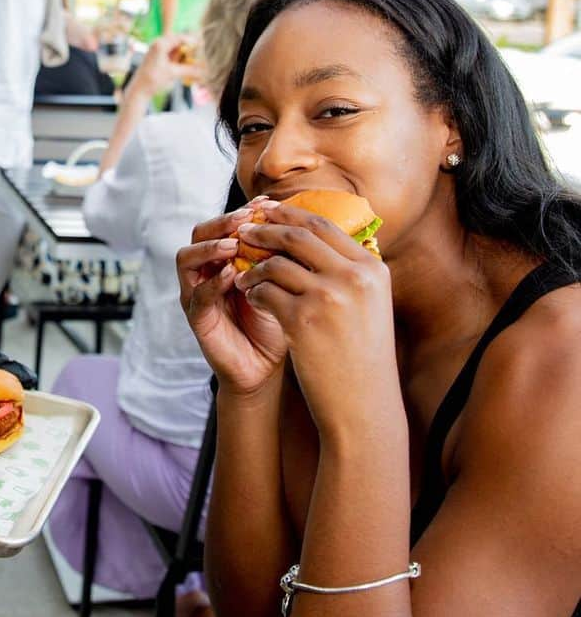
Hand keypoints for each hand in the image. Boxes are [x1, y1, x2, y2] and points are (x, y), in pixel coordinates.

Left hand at [127, 34, 203, 98]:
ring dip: (184, 54)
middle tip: (199, 55)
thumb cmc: (153, 80)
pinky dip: (178, 58)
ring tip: (192, 61)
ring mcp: (157, 48)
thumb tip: (205, 70)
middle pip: (179, 41)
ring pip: (176, 47)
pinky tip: (183, 65)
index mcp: (161, 44)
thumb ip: (190, 69)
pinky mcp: (157, 55)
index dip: (193, 42)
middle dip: (189, 48)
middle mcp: (158, 43)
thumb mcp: (173, 73)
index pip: (181, 38)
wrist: (139, 89)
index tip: (203, 48)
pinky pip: (171, 53)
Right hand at [176, 202, 288, 395]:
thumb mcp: (284, 281)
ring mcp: (196, 292)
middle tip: (247, 218)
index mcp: (225, 257)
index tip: (266, 204)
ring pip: (187, 258)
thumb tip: (302, 219)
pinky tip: (232, 276)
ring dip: (209, 247)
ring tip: (233, 244)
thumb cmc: (278, 320)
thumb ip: (282, 255)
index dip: (242, 211)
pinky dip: (213, 283)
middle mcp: (206, 270)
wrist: (269, 368)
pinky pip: (197, 295)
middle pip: (200, 232)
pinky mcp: (197, 318)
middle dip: (223, 222)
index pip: (225, 223)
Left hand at [232, 200, 396, 436]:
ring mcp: (328, 297)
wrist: (364, 406)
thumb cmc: (362, 356)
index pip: (325, 226)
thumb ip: (348, 270)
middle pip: (298, 236)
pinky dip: (253, 291)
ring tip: (243, 275)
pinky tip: (251, 297)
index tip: (268, 210)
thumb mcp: (369, 306)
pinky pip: (265, 291)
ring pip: (277, 263)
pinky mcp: (303, 320)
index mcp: (372, 269)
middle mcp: (353, 278)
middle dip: (266, 230)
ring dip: (254, 266)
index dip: (292, 214)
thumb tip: (316, 236)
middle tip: (244, 230)